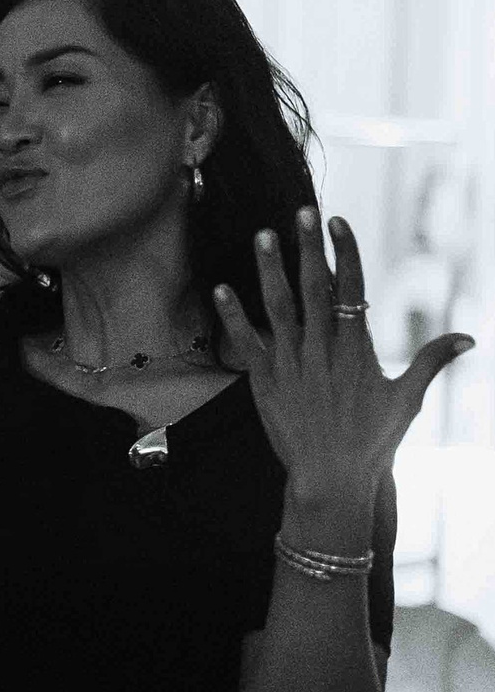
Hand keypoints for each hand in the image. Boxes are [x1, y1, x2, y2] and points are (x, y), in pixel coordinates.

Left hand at [214, 209, 473, 514]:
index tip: (339, 222)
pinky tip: (221, 288)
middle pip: (314, 288)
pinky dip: (233, 316)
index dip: (345, 253)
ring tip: (264, 235)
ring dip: (270, 269)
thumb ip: (434, 361)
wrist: (332, 479)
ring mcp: (291, 365)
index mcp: (357, 349)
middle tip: (302, 212)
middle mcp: (322, 351)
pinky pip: (246, 343)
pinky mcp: (265, 382)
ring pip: (279, 307)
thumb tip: (470, 338)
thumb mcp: (408, 399)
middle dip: (309, 248)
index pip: (351, 289)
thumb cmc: (374, 441)